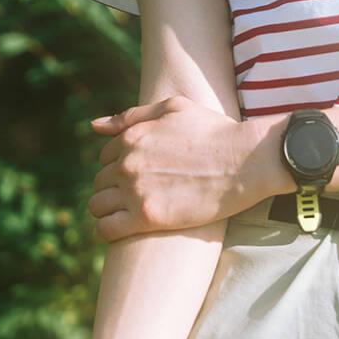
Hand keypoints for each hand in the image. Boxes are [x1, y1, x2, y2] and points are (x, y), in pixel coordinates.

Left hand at [87, 95, 286, 241]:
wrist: (244, 160)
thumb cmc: (214, 130)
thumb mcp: (175, 109)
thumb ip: (132, 115)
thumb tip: (93, 126)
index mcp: (133, 136)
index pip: (105, 155)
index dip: (121, 164)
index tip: (142, 172)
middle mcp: (128, 162)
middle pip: (100, 181)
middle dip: (116, 186)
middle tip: (142, 192)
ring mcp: (135, 190)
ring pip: (97, 206)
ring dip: (110, 208)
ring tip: (133, 210)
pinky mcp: (146, 217)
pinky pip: (105, 229)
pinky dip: (110, 229)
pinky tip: (128, 226)